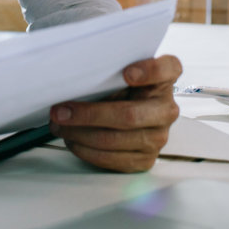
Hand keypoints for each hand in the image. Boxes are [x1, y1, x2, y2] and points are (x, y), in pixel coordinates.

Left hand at [49, 55, 182, 171]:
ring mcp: (159, 136)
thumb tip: (73, 80)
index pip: (168, 70)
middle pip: (129, 115)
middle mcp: (166, 109)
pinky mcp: (146, 159)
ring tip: (60, 126)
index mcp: (163, 80)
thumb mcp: (118, 74)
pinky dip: (86, 150)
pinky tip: (72, 140)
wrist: (128, 114)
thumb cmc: (119, 89)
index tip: (127, 73)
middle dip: (89, 114)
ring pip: (115, 139)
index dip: (150, 71)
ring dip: (80, 134)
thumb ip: (108, 72)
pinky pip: (113, 159)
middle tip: (62, 111)